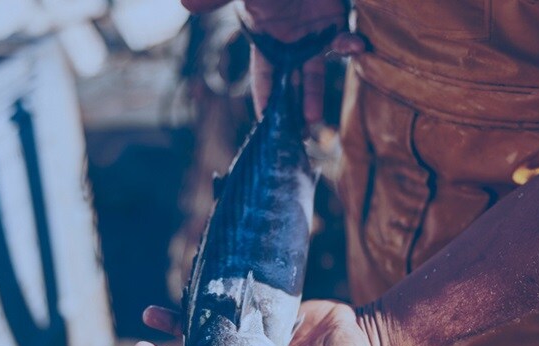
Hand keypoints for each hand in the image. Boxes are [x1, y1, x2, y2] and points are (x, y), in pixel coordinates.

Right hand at [179, 0, 364, 122]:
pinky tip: (354, 47)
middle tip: (295, 139)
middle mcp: (288, 40)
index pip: (263, 78)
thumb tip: (184, 4)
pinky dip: (350, 47)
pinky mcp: (334, 20)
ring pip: (316, 72)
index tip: (266, 129)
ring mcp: (313, 31)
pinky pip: (343, 42)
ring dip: (316, 97)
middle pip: (290, 84)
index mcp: (264, 35)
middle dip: (292, 111)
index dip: (265, 102)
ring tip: (315, 123)